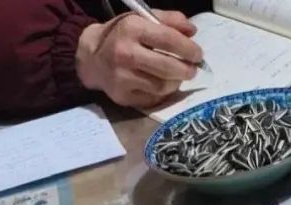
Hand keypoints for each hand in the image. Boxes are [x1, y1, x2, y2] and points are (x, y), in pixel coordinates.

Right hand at [76, 12, 202, 109]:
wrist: (92, 58)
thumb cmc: (122, 36)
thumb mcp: (142, 20)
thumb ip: (169, 21)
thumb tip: (193, 32)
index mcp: (132, 29)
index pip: (167, 39)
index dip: (187, 49)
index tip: (198, 54)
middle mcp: (126, 53)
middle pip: (166, 67)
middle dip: (186, 70)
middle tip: (193, 69)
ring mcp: (123, 78)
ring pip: (161, 86)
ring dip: (175, 83)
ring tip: (179, 77)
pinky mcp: (122, 96)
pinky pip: (151, 98)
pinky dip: (162, 93)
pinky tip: (163, 85)